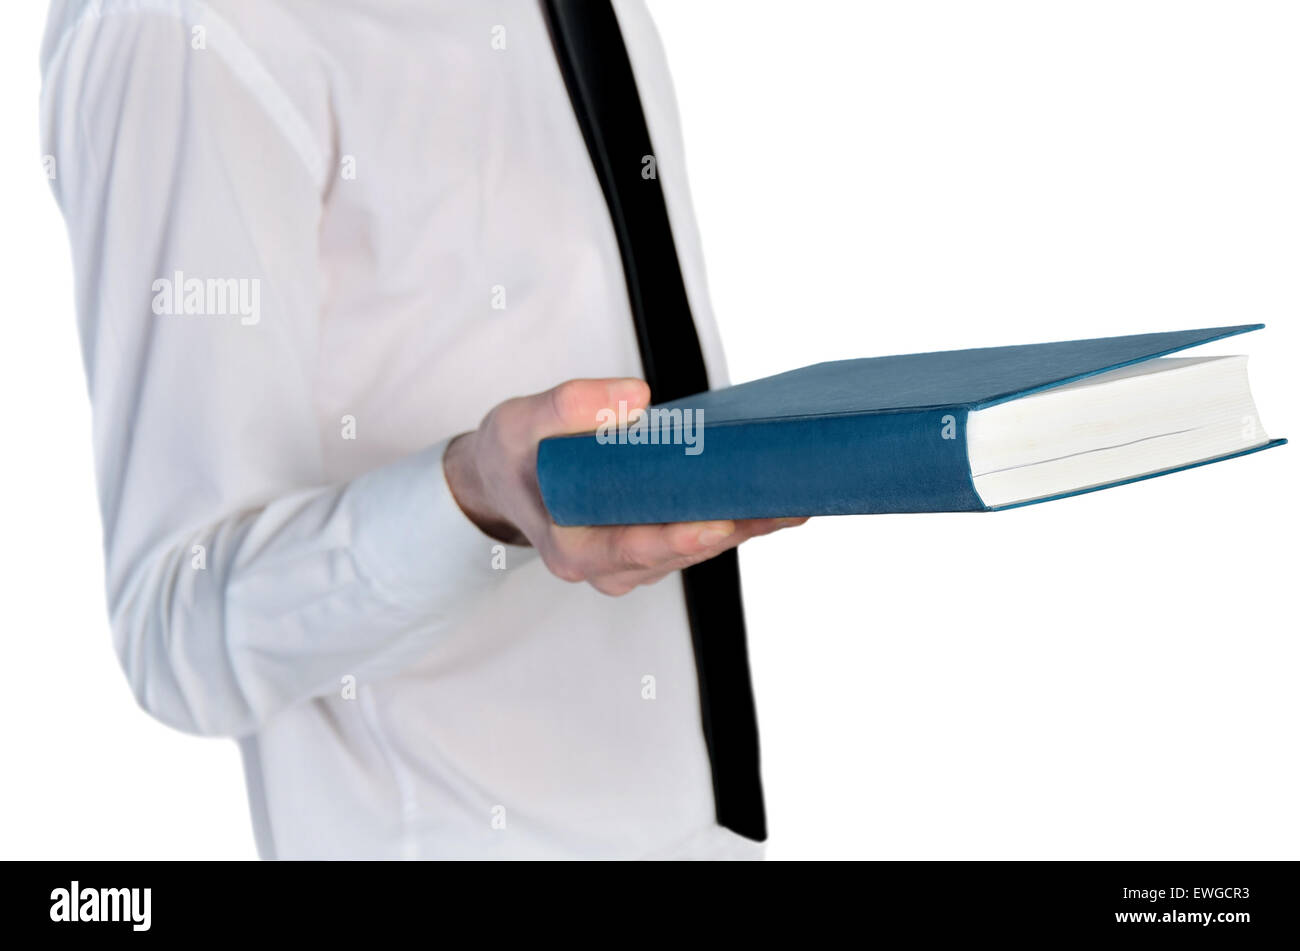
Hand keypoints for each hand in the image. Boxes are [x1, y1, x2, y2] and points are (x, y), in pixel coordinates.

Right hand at [443, 378, 806, 595]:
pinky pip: (705, 533)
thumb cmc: (514, 456)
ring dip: (749, 522)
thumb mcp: (518, 422)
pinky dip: (740, 514)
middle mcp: (610, 568)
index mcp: (572, 550)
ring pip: (703, 547)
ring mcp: (638, 562)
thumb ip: (566, 407)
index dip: (679, 538)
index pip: (633, 549)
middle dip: (735, 525)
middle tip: (785, 497)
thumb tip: (634, 397)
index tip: (719, 521)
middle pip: (683, 551)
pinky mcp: (658, 545)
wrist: (508, 477)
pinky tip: (779, 493)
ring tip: (798, 492)